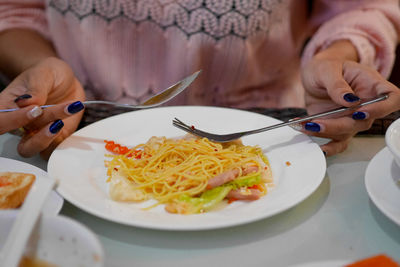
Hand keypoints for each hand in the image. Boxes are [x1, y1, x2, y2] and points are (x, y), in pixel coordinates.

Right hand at [0, 57, 84, 158]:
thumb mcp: (43, 73)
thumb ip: (36, 87)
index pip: (1, 122)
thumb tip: (27, 101)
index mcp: (8, 107)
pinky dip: (64, 139)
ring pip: (37, 150)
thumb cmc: (49, 74)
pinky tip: (70, 121)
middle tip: (55, 121)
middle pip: (21, 146)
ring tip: (63, 120)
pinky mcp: (56, 137)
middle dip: (39, 137)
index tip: (36, 109)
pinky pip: (56, 148)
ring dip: (51, 139)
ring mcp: (38, 133)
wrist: (66, 80)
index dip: (14, 120)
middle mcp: (21, 125)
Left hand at [301, 41, 399, 155]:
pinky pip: (336, 142)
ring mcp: (352, 118)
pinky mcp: (338, 127)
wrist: (314, 76)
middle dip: (338, 125)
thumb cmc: (326, 67)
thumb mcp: (328, 68)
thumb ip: (337, 83)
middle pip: (363, 122)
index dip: (381, 109)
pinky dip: (323, 143)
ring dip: (324, 132)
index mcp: (371, 84)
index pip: (392, 98)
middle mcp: (366, 105)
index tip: (359, 112)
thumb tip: (348, 100)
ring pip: (346, 133)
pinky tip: (308, 134)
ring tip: (304, 124)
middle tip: (316, 122)